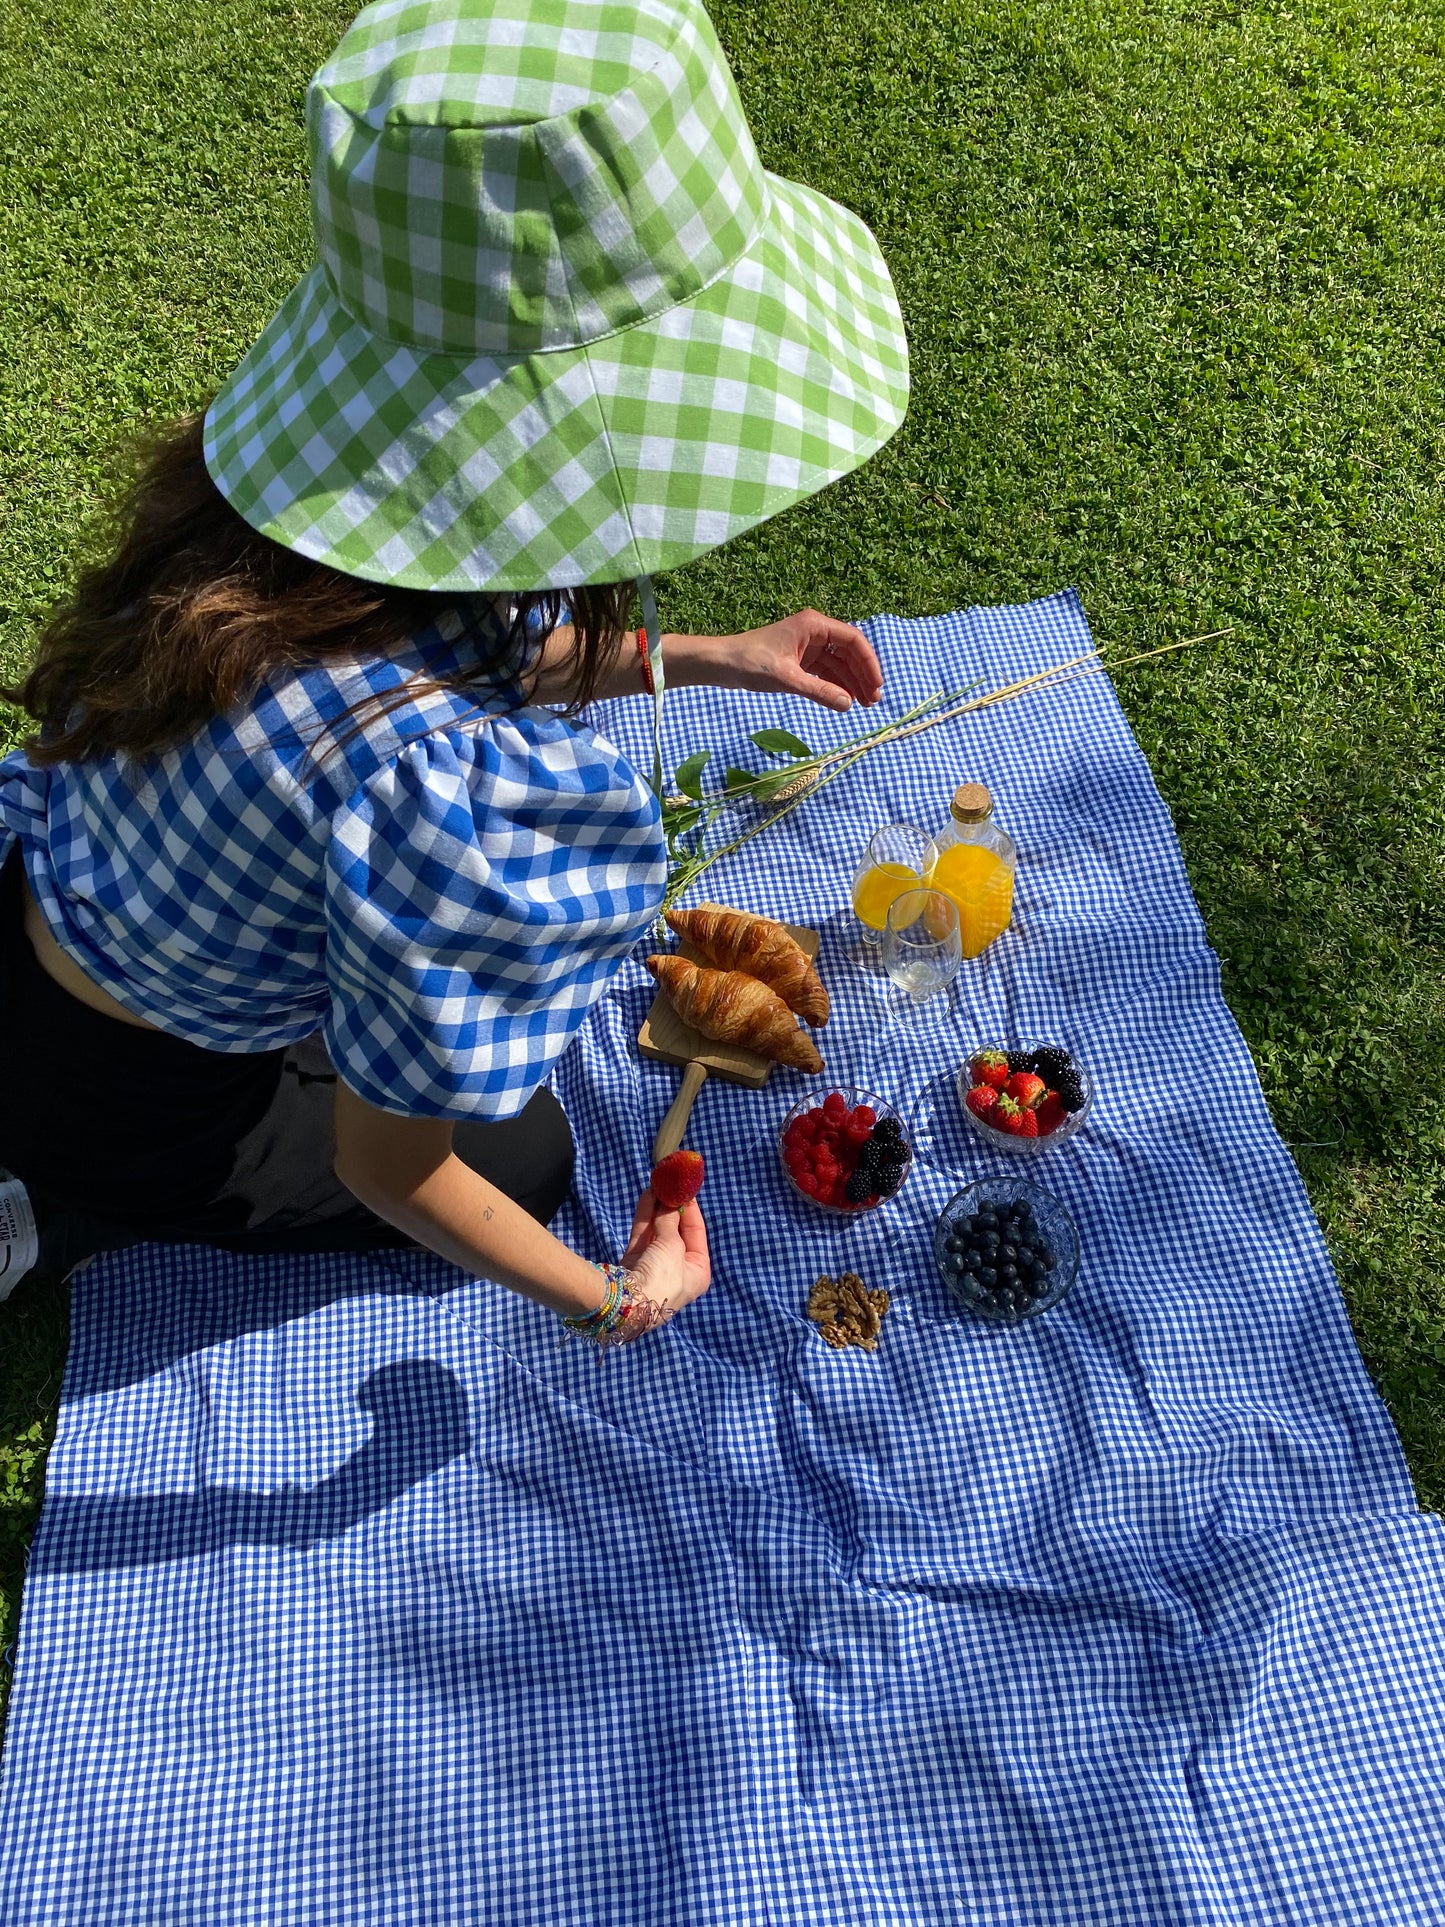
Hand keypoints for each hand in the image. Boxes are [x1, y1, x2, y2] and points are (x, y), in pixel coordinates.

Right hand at [621, 1188, 710, 1316]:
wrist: (627, 1304)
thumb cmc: (663, 1277)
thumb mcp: (672, 1247)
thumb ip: (670, 1221)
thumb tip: (670, 1202)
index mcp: (697, 1271)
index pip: (697, 1234)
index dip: (691, 1211)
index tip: (686, 1190)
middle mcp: (678, 1269)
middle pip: (676, 1232)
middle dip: (672, 1209)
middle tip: (669, 1185)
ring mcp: (655, 1266)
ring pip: (658, 1232)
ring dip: (657, 1210)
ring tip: (657, 1185)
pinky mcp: (636, 1262)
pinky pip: (643, 1235)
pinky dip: (645, 1217)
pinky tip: (647, 1197)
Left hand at [684, 610, 882, 713]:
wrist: (722, 664)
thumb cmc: (750, 664)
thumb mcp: (788, 679)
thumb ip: (819, 691)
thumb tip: (848, 704)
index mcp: (814, 625)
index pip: (853, 640)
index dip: (869, 662)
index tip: (877, 685)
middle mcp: (815, 632)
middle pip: (849, 652)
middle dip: (862, 675)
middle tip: (873, 701)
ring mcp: (808, 646)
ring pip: (839, 664)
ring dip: (852, 682)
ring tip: (864, 705)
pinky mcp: (801, 660)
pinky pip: (826, 671)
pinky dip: (836, 685)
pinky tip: (846, 700)